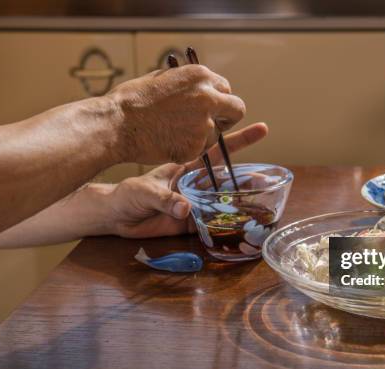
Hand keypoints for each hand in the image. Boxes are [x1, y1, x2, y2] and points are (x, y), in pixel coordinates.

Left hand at [107, 123, 266, 237]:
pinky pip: (214, 223)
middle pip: (228, 178)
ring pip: (225, 201)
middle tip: (269, 179)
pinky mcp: (191, 223)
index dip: (239, 140)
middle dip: (249, 177)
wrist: (115, 216)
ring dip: (243, 201)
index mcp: (186, 168)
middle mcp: (195, 183)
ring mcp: (195, 203)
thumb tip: (185, 208)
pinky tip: (245, 225)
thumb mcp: (143, 192)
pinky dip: (229, 224)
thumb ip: (164, 200)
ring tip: (265, 202)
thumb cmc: (125, 195)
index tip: (260, 128)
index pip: (217, 151)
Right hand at [108, 65, 245, 163]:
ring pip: (218, 133)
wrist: (117, 123)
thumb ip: (189, 85)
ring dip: (204, 135)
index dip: (218, 99)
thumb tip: (202, 90)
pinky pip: (201, 149)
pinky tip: (169, 142)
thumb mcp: (164, 79)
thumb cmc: (133, 100)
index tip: (210, 107)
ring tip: (175, 132)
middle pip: (237, 109)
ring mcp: (204, 123)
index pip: (226, 88)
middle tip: (212, 123)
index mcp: (200, 76)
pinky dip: (190, 148)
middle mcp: (208, 98)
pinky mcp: (197, 146)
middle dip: (227, 117)